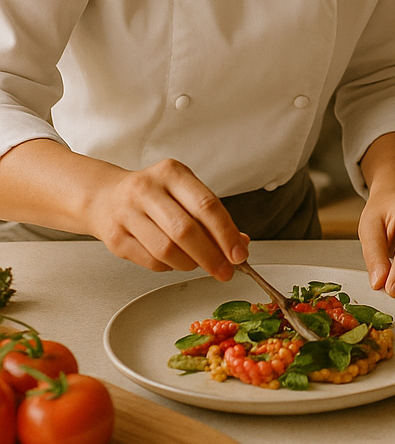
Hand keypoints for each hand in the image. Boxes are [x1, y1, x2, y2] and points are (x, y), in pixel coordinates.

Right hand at [86, 158, 248, 281]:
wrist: (105, 197)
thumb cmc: (154, 195)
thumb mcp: (184, 192)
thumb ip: (212, 216)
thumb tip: (240, 242)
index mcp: (172, 173)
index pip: (206, 205)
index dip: (226, 233)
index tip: (239, 253)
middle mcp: (147, 189)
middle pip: (186, 230)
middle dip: (211, 256)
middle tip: (225, 271)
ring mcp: (127, 213)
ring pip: (167, 250)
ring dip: (190, 264)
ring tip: (199, 264)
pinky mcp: (114, 237)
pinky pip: (150, 261)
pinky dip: (170, 267)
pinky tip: (176, 261)